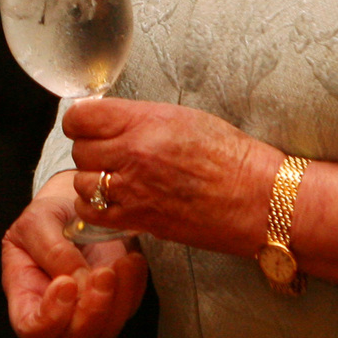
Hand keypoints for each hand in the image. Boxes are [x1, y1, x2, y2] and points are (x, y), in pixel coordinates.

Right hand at [3, 172, 148, 337]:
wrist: (73, 204)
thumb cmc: (45, 216)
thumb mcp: (36, 222)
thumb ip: (52, 251)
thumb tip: (78, 279)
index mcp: (26, 294)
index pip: (32, 328)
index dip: (49, 318)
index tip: (65, 284)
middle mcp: (57, 311)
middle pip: (74, 335)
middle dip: (92, 310)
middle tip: (102, 274)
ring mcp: (88, 308)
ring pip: (106, 327)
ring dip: (118, 298)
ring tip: (121, 262)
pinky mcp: (115, 299)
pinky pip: (129, 306)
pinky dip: (134, 285)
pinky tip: (130, 259)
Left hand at [62, 97, 273, 257]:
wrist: (257, 199)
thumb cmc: (230, 156)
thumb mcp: (183, 117)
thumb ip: (139, 117)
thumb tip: (109, 120)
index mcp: (144, 122)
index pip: (81, 117)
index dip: (80, 120)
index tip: (88, 124)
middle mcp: (133, 154)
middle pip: (79, 149)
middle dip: (90, 148)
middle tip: (107, 151)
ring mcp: (134, 190)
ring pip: (82, 181)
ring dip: (92, 179)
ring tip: (113, 177)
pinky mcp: (140, 220)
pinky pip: (93, 212)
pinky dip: (96, 207)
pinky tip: (113, 201)